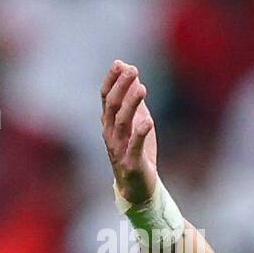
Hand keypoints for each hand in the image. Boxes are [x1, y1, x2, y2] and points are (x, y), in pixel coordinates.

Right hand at [100, 60, 157, 205]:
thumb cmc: (137, 153)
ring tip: (142, 88)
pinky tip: (148, 120)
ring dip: (131, 104)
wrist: (138, 188)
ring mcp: (119, 149)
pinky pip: (134, 146)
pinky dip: (140, 133)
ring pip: (122, 123)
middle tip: (132, 70)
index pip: (105, 97)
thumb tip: (133, 74)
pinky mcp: (131, 164)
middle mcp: (110, 134)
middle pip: (112, 106)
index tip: (120, 63)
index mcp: (109, 123)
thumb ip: (134, 101)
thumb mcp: (136, 123)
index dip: (112, 80)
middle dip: (121, 87)